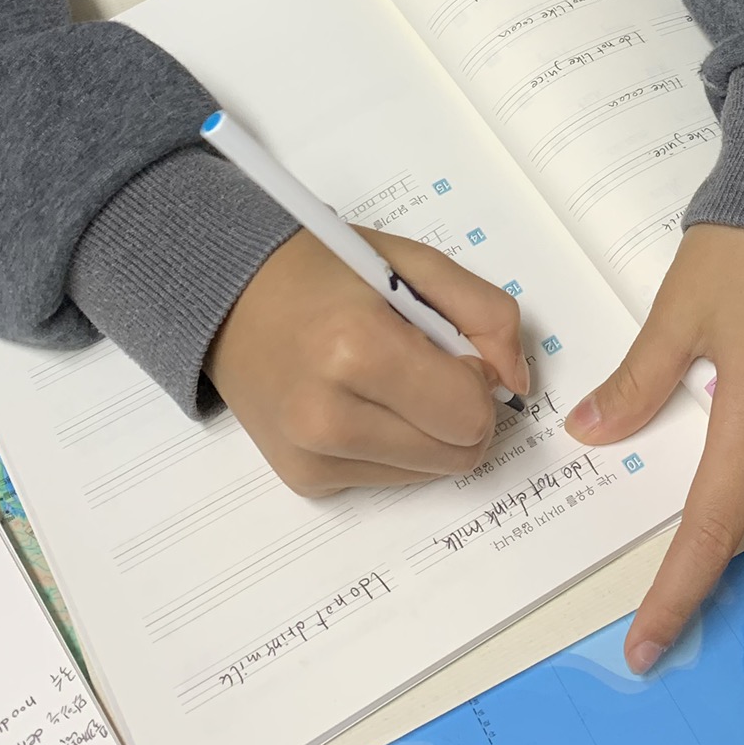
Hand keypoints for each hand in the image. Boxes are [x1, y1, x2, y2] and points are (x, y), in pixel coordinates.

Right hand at [208, 226, 527, 495]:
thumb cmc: (322, 271)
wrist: (227, 296)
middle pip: (458, 455)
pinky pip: (389, 479)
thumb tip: (516, 384)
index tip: (452, 349)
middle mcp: (330, 417)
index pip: (470, 414)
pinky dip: (392, 444)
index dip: (478, 380)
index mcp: (359, 350)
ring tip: (386, 379)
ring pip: (429, 474)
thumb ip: (485, 314)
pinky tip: (358, 400)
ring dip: (428, 431)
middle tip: (424, 364)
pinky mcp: (304, 480)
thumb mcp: (414, 264)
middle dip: (461, 410)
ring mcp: (313, 457)